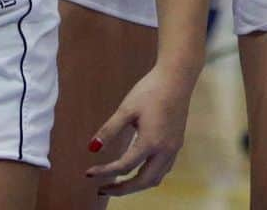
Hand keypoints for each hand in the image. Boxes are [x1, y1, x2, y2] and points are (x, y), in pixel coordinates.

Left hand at [85, 64, 193, 196]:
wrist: (177, 77)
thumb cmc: (151, 90)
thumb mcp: (127, 108)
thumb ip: (110, 130)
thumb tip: (92, 148)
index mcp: (150, 142)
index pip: (124, 167)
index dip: (104, 172)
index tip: (88, 173)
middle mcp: (164, 150)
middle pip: (142, 182)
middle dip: (121, 189)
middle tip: (102, 189)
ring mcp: (173, 148)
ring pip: (155, 179)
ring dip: (137, 185)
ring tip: (119, 183)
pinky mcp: (177, 142)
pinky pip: (164, 169)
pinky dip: (149, 176)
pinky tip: (140, 168)